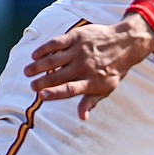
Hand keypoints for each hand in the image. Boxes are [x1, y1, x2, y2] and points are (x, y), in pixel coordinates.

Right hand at [23, 14, 153, 119]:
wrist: (125, 43)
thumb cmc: (114, 69)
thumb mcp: (107, 88)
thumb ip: (91, 101)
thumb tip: (82, 117)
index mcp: (92, 81)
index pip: (70, 89)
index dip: (55, 93)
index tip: (41, 95)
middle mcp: (84, 66)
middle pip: (58, 76)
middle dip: (42, 82)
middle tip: (32, 86)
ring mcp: (80, 51)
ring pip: (53, 59)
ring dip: (38, 66)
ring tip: (27, 72)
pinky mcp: (76, 37)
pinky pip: (56, 43)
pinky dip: (44, 49)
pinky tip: (34, 55)